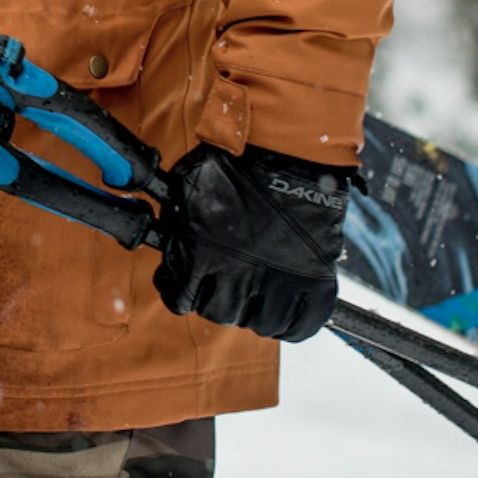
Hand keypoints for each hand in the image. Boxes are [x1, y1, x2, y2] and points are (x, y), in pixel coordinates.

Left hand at [153, 141, 350, 343]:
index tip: (188, 285)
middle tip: (227, 280)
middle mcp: (236, 276)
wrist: (289, 152)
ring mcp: (277, 282)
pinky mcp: (314, 281)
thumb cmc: (234, 163)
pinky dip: (292, 322)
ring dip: (255, 311)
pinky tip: (286, 306)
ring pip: (259, 324)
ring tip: (257, 291)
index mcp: (198, 255)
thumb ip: (173, 220)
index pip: (179, 299)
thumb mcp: (186, 186)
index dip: (181, 291)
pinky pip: (300, 325)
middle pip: (220, 313)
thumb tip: (163, 233)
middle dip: (218, 298)